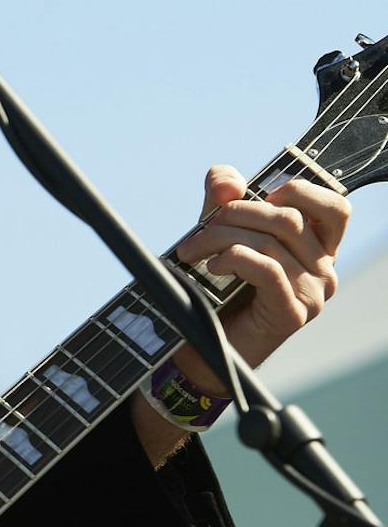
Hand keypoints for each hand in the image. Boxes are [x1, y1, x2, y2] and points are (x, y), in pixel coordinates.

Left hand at [168, 164, 348, 390]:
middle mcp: (324, 269)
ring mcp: (313, 293)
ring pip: (271, 241)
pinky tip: (211, 266)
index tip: (259, 193)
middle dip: (234, 213)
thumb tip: (227, 180)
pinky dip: (232, 258)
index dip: (300, 190)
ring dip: (219, 237)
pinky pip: (266, 268)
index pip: (334, 208)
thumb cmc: (213, 287)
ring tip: (191, 250)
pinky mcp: (293, 313)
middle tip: (198, 229)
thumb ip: (223, 199)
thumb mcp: (218, 231)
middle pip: (288, 218)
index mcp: (317, 248)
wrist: (201, 347)